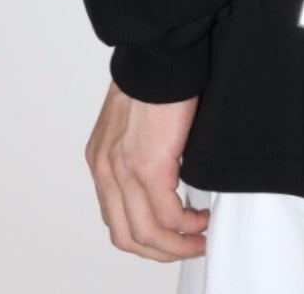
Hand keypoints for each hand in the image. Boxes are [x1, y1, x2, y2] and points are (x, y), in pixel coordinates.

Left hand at [84, 80, 210, 261]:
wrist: (159, 52)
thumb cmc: (155, 76)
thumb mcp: (135, 121)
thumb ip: (140, 150)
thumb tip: (167, 171)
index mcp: (101, 158)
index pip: (115, 216)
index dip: (144, 233)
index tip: (170, 234)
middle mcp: (105, 169)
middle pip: (126, 236)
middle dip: (160, 250)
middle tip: (187, 247)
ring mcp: (123, 171)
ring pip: (146, 235)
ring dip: (176, 245)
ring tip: (201, 237)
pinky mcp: (147, 167)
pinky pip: (168, 216)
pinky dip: (187, 225)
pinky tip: (202, 217)